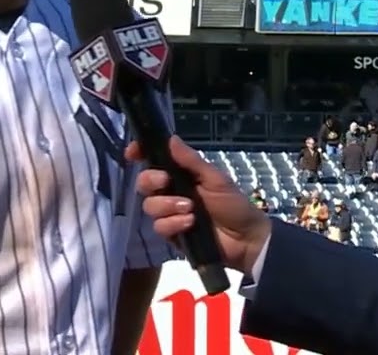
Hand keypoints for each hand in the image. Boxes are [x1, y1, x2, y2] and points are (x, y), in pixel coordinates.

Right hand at [127, 136, 270, 275]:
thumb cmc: (233, 204)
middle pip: (144, 182)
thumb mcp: (215, 179)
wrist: (245, 239)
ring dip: (167, 205)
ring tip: (190, 209)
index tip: (132, 152)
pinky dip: (173, 224)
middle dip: (151, 180)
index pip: (154, 160)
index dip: (140, 154)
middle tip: (165, 181)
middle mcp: (171, 192)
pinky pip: (159, 227)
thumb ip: (192, 161)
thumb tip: (171, 138)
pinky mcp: (172, 234)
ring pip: (149, 206)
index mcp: (181, 174)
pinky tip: (190, 224)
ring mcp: (170, 213)